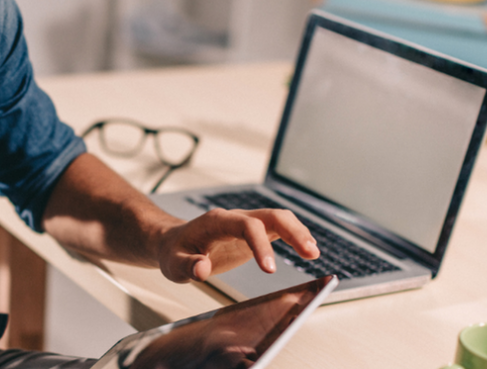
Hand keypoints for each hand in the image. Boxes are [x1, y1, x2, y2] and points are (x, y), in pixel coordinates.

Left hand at [153, 208, 319, 282]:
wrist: (174, 241)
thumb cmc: (174, 251)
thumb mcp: (173, 263)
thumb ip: (187, 266)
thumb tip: (202, 269)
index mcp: (217, 221)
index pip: (247, 226)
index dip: (262, 246)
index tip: (270, 270)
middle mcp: (235, 217)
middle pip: (271, 215)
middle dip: (293, 231)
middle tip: (310, 253)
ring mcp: (247, 222)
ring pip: (279, 218)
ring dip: (299, 232)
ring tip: (314, 253)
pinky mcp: (253, 231)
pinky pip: (278, 228)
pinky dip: (295, 236)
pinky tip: (308, 250)